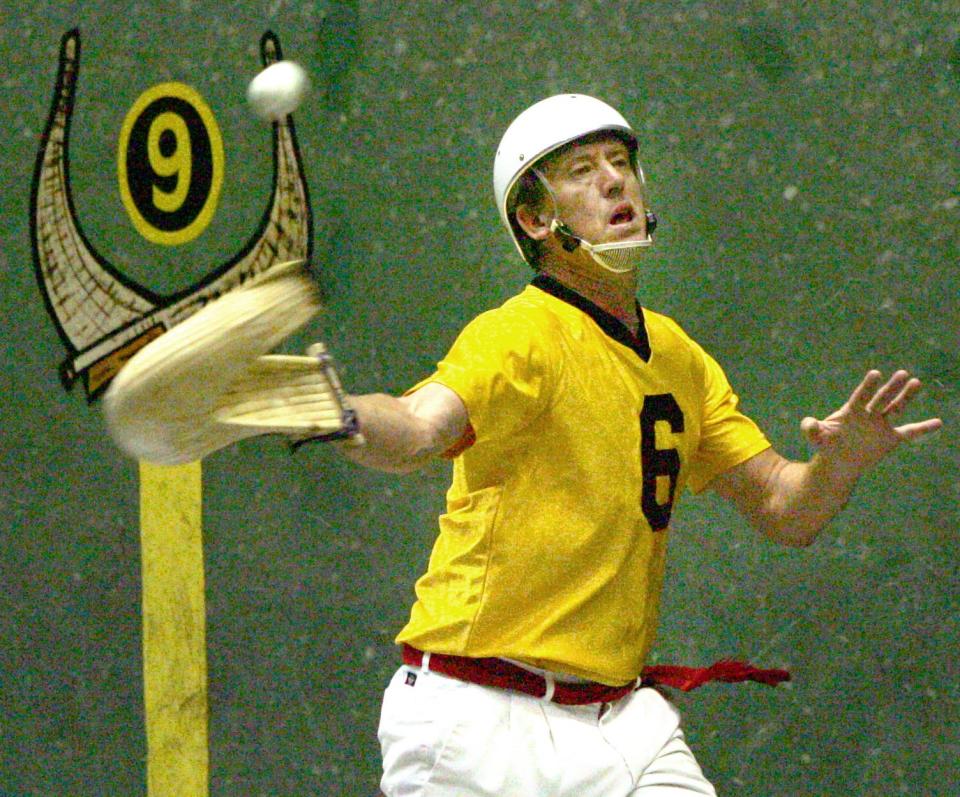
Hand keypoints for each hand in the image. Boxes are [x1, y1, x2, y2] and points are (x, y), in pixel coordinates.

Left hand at [800, 370, 942, 475]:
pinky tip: (938, 422)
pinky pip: (909, 432)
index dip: (867, 386)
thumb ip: (811, 428)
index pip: (861, 396)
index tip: (875, 374)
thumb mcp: (816, 437)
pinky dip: (923, 428)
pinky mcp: (890, 438)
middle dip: (891, 387)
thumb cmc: (827, 443)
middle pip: (882, 398)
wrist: (839, 460)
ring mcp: (881, 425)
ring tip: (916, 382)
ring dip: (906, 397)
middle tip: (902, 373)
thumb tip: (808, 423)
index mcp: (852, 410)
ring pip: (896, 408)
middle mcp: (869, 414)